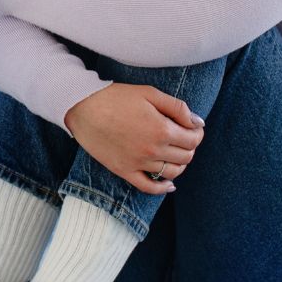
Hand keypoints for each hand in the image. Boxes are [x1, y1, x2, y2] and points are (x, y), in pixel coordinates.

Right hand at [62, 84, 204, 194]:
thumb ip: (177, 107)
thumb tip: (197, 122)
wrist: (83, 107)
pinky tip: (168, 184)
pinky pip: (149, 187)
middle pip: (185, 157)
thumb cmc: (116, 97)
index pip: (193, 140)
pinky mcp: (125, 171)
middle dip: (190, 147)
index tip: (193, 128)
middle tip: (184, 138)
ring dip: (179, 164)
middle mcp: (153, 150)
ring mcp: (139, 163)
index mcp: (162, 129)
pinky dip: (163, 188)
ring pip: (172, 173)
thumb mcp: (150, 93)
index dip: (197, 134)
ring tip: (174, 154)